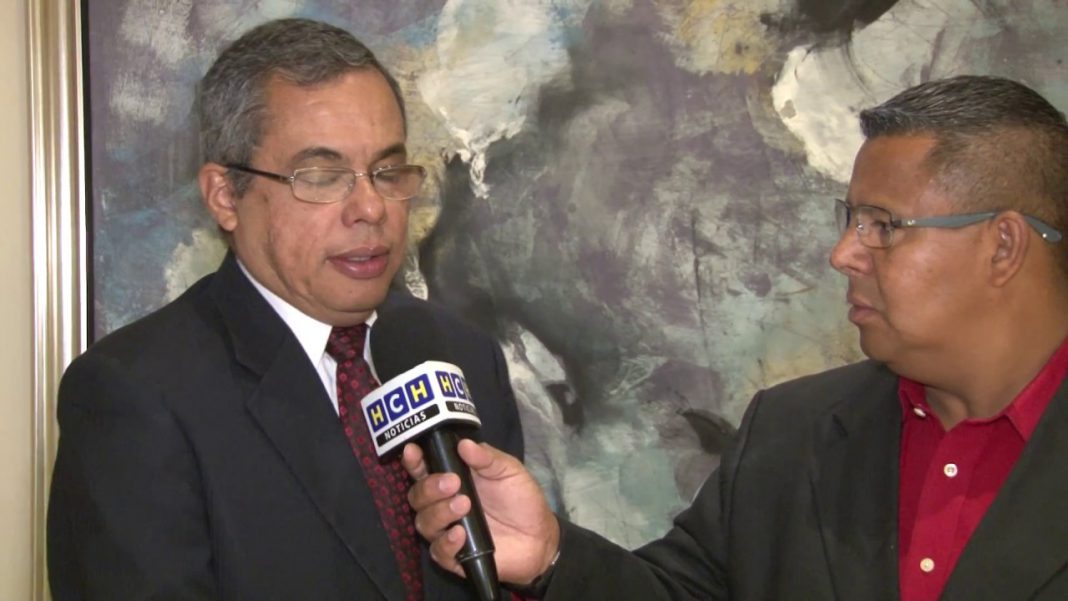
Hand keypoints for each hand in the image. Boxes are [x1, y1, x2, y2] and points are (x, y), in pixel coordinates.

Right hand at [403, 439, 559, 584]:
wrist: (540, 537)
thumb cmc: (521, 499)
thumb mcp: (508, 471)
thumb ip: (487, 458)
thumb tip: (464, 444)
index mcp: (452, 479)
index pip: (423, 469)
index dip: (414, 461)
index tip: (413, 451)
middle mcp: (443, 505)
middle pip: (417, 496)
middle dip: (430, 488)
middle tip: (453, 482)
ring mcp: (447, 531)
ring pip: (424, 522)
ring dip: (440, 512)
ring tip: (464, 505)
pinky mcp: (455, 556)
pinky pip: (438, 552)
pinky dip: (446, 542)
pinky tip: (461, 534)